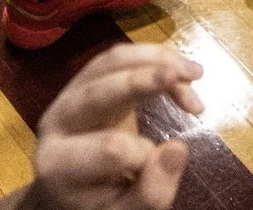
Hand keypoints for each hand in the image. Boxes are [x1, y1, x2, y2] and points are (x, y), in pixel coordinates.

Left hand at [19, 45, 205, 209]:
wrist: (68, 191)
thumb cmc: (97, 206)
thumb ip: (150, 193)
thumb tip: (178, 148)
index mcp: (59, 164)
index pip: (111, 149)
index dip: (148, 155)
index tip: (163, 168)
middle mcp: (56, 123)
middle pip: (98, 92)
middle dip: (144, 80)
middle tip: (188, 75)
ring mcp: (67, 96)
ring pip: (109, 63)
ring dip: (156, 59)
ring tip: (196, 73)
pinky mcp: (84, 81)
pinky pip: (116, 58)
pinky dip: (152, 57)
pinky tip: (180, 72)